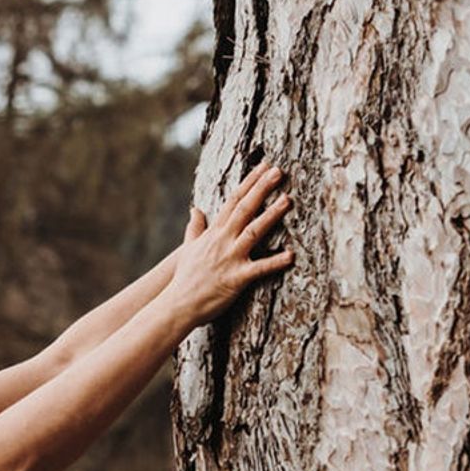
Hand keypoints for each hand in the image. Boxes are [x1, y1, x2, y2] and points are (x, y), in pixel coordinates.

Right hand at [166, 160, 294, 325]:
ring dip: (271, 215)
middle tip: (278, 171)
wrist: (178, 303)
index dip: (249, 183)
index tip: (263, 167)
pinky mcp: (236, 278)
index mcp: (214, 233)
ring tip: (287, 200)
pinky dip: (275, 262)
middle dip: (262, 189)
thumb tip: (195, 209)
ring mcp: (230, 258)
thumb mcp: (188, 248)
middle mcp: (222, 241)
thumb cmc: (185, 278)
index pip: (233, 201)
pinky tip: (291, 255)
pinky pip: (259, 269)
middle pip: (244, 209)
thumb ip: (195, 228)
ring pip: (253, 232)